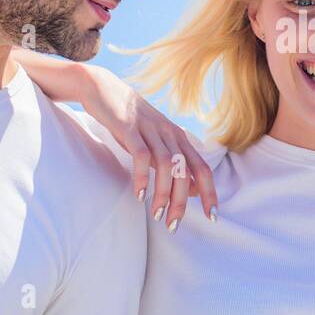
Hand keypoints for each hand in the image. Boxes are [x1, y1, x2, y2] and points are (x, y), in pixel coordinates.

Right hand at [75, 65, 218, 231]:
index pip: (202, 168)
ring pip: (167, 165)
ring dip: (164, 193)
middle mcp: (170, 133)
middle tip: (174, 225)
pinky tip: (140, 195)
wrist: (102, 88)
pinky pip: (142, 155)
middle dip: (184, 201)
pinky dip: (143, 176)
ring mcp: (151, 129)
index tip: (212, 217)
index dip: (210, 193)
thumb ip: (173, 163)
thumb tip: (192, 190)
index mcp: (179, 138)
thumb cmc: (129, 121)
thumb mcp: (155, 142)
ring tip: (157, 215)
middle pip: (187, 170)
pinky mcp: (130, 127)